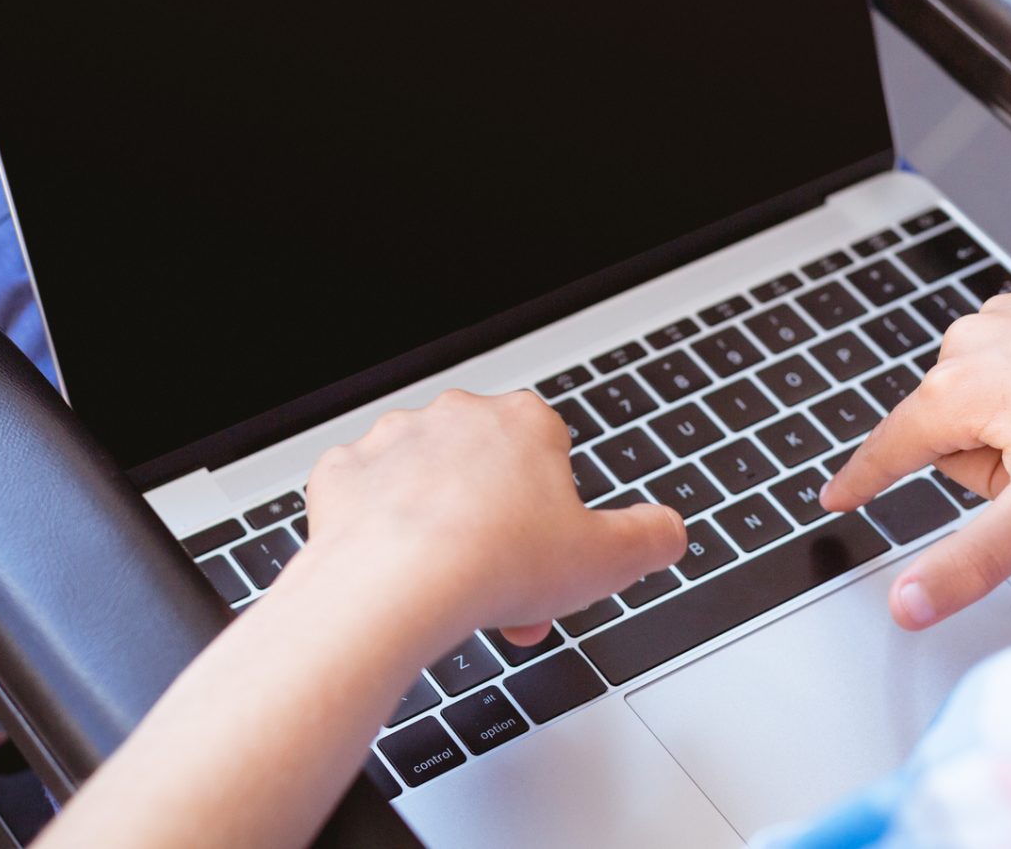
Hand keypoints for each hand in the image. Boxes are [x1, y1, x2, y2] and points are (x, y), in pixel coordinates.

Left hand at [304, 389, 685, 648]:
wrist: (396, 585)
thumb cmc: (495, 565)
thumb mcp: (608, 561)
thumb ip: (650, 538)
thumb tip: (668, 531)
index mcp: (523, 423)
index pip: (551, 460)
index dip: (555, 519)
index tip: (550, 562)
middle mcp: (456, 416)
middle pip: (488, 477)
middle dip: (499, 535)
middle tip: (505, 595)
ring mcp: (393, 440)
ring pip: (426, 486)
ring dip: (440, 530)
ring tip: (450, 593)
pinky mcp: (342, 473)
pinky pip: (366, 498)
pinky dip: (378, 530)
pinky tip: (393, 568)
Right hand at [820, 277, 1010, 629]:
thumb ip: (968, 561)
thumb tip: (907, 604)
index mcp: (954, 390)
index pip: (888, 450)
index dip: (862, 482)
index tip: (835, 498)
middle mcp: (969, 340)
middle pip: (952, 432)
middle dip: (995, 462)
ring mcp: (1008, 313)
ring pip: (989, 395)